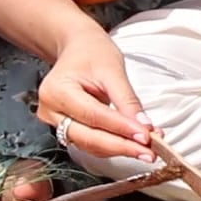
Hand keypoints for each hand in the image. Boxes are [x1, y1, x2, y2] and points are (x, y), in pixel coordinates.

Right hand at [37, 29, 153, 160]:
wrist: (78, 48)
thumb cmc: (92, 53)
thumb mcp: (113, 70)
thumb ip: (127, 100)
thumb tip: (143, 126)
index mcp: (57, 90)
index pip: (93, 115)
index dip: (120, 128)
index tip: (145, 136)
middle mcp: (51, 110)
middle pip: (88, 137)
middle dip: (121, 146)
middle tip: (149, 151)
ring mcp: (55, 122)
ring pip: (89, 144)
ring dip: (119, 149)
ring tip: (145, 149)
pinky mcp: (64, 129)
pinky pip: (89, 143)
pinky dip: (112, 145)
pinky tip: (131, 144)